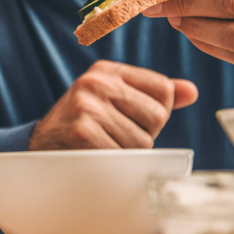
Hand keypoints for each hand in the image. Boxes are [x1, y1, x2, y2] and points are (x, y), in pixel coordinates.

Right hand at [28, 60, 197, 149]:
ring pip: (143, 140)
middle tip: (114, 134)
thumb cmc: (86, 124)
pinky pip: (124, 156)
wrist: (41, 146)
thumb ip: (152, 95)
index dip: (155, 112)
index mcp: (107, 70)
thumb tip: (191, 91)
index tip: (129, 117)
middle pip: (156, 116)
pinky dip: (116, 163)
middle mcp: (96, 82)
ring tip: (105, 144)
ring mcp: (87, 106)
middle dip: (143, 133)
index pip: (163, 89)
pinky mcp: (82, 132)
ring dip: (129, 151)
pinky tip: (98, 155)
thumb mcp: (115, 100)